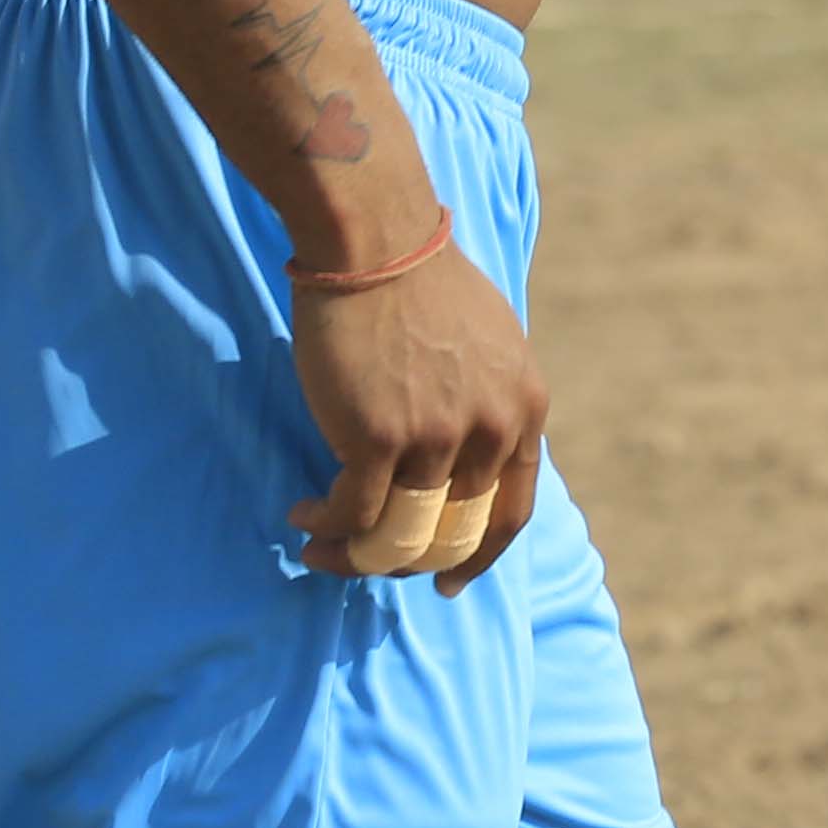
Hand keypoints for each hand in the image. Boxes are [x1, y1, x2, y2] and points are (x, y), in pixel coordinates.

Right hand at [289, 244, 549, 595]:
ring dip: (353, 553)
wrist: (376, 246)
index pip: (512, 512)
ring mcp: (437, 438)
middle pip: (452, 535)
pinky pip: (351, 517)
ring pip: (398, 535)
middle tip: (363, 560)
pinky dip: (324, 528)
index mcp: (525, 409)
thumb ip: (491, 405)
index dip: (478, 556)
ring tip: (320, 545)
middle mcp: (491, 430)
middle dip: (406, 561)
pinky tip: (302, 516)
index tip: (448, 582)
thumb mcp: (492, 348)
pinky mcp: (377, 440)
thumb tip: (470, 463)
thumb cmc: (423, 288)